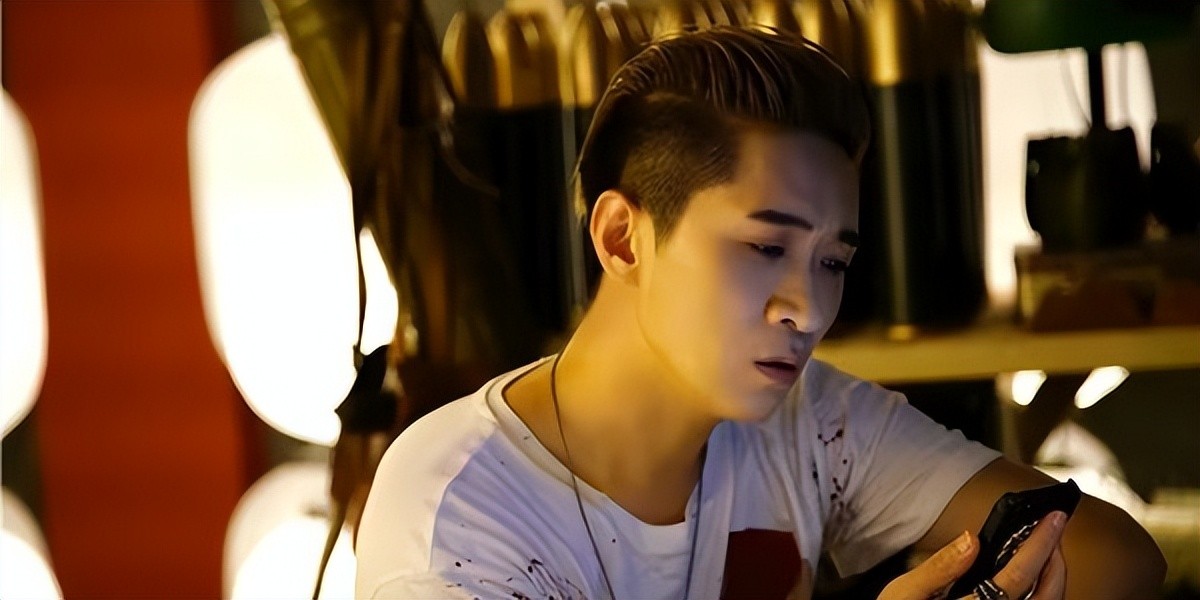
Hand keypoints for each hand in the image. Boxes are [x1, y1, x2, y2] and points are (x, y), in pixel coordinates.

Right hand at [878, 511, 1067, 599]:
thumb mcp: (905, 593)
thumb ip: (939, 567)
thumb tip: (970, 539)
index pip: (1019, 576)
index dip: (1041, 544)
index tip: (1054, 517)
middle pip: (1047, 596)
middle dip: (1056, 560)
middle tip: (1053, 529)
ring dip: (1053, 577)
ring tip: (1045, 550)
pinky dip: (1042, 592)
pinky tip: (1032, 577)